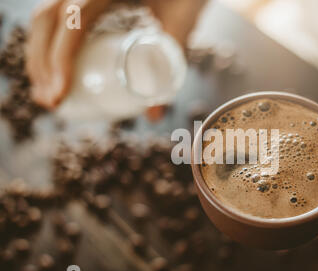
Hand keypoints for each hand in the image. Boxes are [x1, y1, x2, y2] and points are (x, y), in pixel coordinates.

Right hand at [26, 0, 205, 117]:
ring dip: (40, 53)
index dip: (60, 56)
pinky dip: (49, 39)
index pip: (74, 17)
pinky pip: (57, 11)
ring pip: (47, 13)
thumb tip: (154, 115)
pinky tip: (51, 66)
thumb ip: (170, 63)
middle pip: (49, 16)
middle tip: (50, 100)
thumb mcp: (181, 22)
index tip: (60, 92)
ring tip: (47, 90)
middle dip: (42, 62)